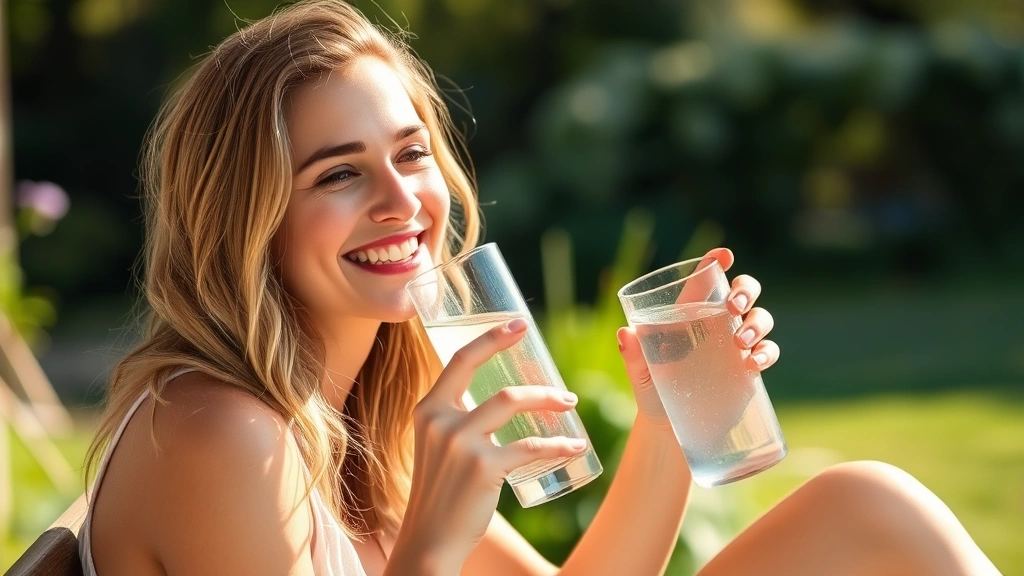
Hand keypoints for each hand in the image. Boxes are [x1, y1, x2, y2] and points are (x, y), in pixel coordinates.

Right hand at [390, 318, 587, 573]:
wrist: (428, 540)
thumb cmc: (440, 494)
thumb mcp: (437, 447)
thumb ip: (457, 423)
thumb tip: (499, 405)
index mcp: (427, 410)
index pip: (460, 360)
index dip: (491, 338)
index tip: (518, 324)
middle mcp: (440, 420)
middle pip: (497, 381)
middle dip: (535, 376)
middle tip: (562, 382)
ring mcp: (460, 443)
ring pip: (514, 404)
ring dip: (549, 402)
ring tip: (570, 408)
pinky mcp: (481, 468)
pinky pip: (530, 447)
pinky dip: (558, 444)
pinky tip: (575, 446)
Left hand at [616, 247, 780, 428]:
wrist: (669, 425)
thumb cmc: (651, 388)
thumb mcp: (639, 372)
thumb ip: (633, 354)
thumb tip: (624, 334)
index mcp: (689, 313)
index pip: (706, 279)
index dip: (717, 261)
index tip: (725, 255)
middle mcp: (717, 322)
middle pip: (744, 291)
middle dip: (746, 290)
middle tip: (734, 306)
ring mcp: (736, 343)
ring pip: (761, 317)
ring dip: (757, 323)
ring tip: (741, 341)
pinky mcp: (748, 368)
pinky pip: (768, 351)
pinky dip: (766, 353)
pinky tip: (753, 363)